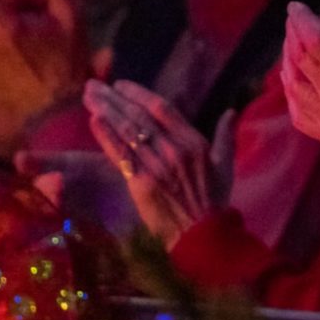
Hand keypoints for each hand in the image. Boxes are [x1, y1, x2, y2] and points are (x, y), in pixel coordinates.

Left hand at [82, 79, 229, 246]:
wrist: (202, 235)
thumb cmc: (214, 201)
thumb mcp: (225, 166)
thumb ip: (226, 135)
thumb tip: (231, 111)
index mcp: (194, 142)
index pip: (162, 108)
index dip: (139, 93)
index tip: (120, 84)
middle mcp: (173, 149)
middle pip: (139, 116)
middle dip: (114, 98)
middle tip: (93, 85)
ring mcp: (156, 165)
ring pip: (127, 131)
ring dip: (105, 111)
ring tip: (88, 96)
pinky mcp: (141, 183)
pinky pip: (121, 155)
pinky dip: (106, 136)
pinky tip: (93, 121)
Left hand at [280, 0, 319, 200]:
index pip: (316, 41)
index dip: (301, 20)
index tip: (296, 6)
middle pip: (301, 60)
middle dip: (294, 35)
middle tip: (295, 19)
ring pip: (295, 86)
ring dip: (289, 61)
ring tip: (293, 43)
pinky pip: (300, 114)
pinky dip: (293, 91)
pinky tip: (297, 80)